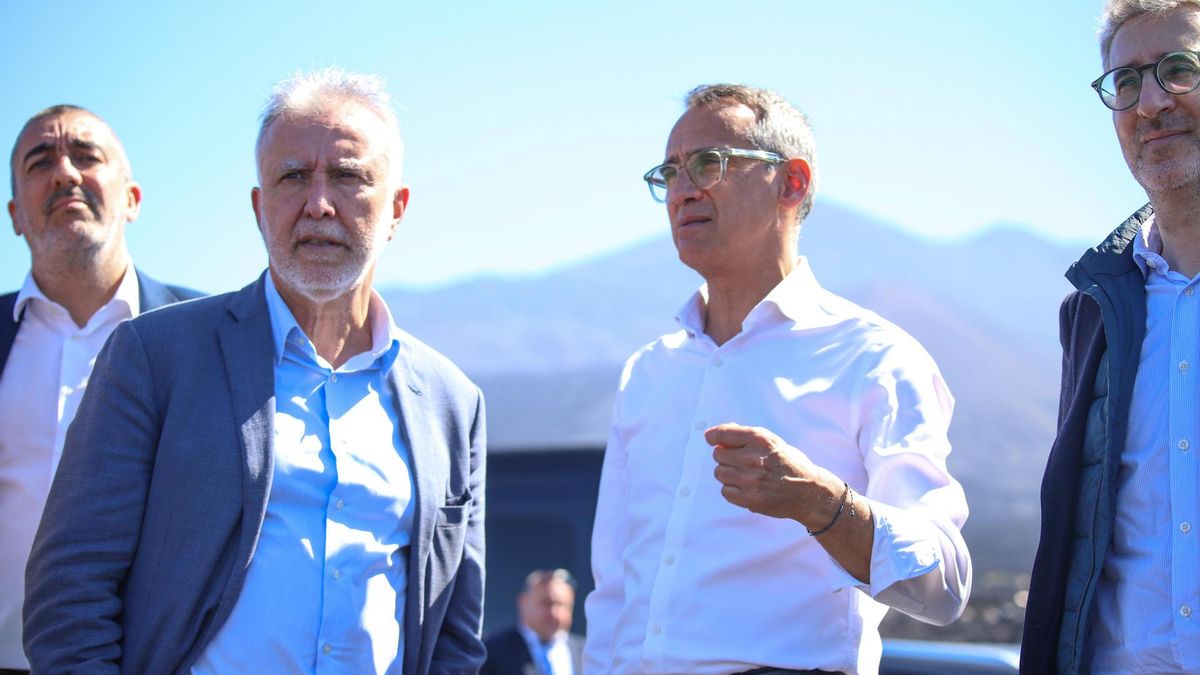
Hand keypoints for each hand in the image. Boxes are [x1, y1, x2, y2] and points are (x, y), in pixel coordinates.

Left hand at [707, 422, 831, 522]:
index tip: (710, 438)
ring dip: (728, 474)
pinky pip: (725, 491)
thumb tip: (716, 435)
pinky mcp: (750, 499)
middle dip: (726, 457)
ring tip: (746, 476)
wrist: (809, 492)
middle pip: (718, 455)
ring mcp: (751, 480)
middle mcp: (754, 458)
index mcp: (760, 440)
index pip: (724, 434)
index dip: (713, 436)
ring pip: (720, 473)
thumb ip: (746, 436)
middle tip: (741, 462)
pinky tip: (747, 487)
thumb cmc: (789, 464)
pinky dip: (732, 490)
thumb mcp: (772, 442)